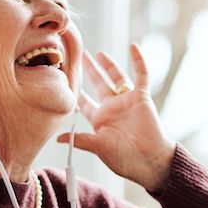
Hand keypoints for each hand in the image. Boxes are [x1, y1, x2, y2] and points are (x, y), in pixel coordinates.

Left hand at [56, 44, 175, 192]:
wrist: (149, 160)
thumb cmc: (125, 158)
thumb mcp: (99, 147)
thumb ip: (80, 139)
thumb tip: (58, 138)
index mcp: (101, 119)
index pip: (86, 103)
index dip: (77, 93)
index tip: (66, 81)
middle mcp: (114, 107)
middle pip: (99, 84)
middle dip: (89, 71)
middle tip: (80, 56)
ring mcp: (128, 101)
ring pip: (117, 77)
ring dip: (108, 65)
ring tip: (98, 53)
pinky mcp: (142, 97)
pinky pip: (141, 75)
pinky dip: (138, 60)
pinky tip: (133, 46)